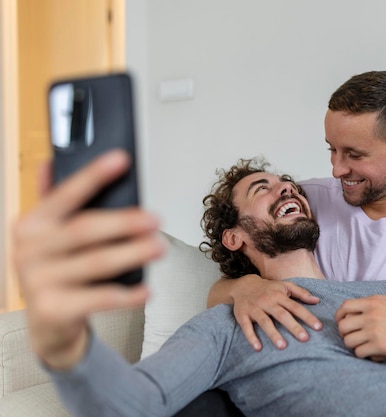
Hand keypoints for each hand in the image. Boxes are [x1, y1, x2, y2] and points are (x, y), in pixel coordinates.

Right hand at [13, 150, 164, 368]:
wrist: (48, 324)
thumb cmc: (58, 270)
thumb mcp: (51, 236)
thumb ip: (55, 202)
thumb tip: (50, 163)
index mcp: (31, 224)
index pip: (65, 194)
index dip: (93, 176)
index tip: (121, 159)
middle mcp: (28, 250)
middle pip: (85, 230)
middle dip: (124, 223)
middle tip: (155, 220)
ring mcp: (38, 282)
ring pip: (96, 263)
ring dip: (133, 254)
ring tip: (159, 247)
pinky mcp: (52, 310)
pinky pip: (99, 299)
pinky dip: (128, 294)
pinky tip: (147, 290)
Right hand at [229, 275, 321, 350]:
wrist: (243, 285)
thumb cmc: (269, 288)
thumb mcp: (285, 286)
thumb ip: (301, 293)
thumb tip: (317, 300)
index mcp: (279, 295)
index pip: (296, 307)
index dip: (307, 316)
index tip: (318, 327)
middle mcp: (267, 301)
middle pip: (282, 315)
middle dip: (293, 327)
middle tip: (305, 338)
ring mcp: (254, 308)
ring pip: (265, 322)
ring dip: (273, 334)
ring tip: (282, 346)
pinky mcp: (242, 315)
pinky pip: (246, 327)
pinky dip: (251, 337)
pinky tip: (258, 348)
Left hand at [335, 295, 385, 386]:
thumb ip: (376, 300)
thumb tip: (360, 304)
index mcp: (373, 303)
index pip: (345, 307)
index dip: (339, 316)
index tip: (342, 323)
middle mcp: (371, 316)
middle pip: (342, 326)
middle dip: (344, 333)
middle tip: (351, 336)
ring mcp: (373, 331)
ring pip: (348, 341)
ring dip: (352, 344)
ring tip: (360, 345)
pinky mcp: (378, 346)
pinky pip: (358, 352)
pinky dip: (362, 353)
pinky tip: (370, 352)